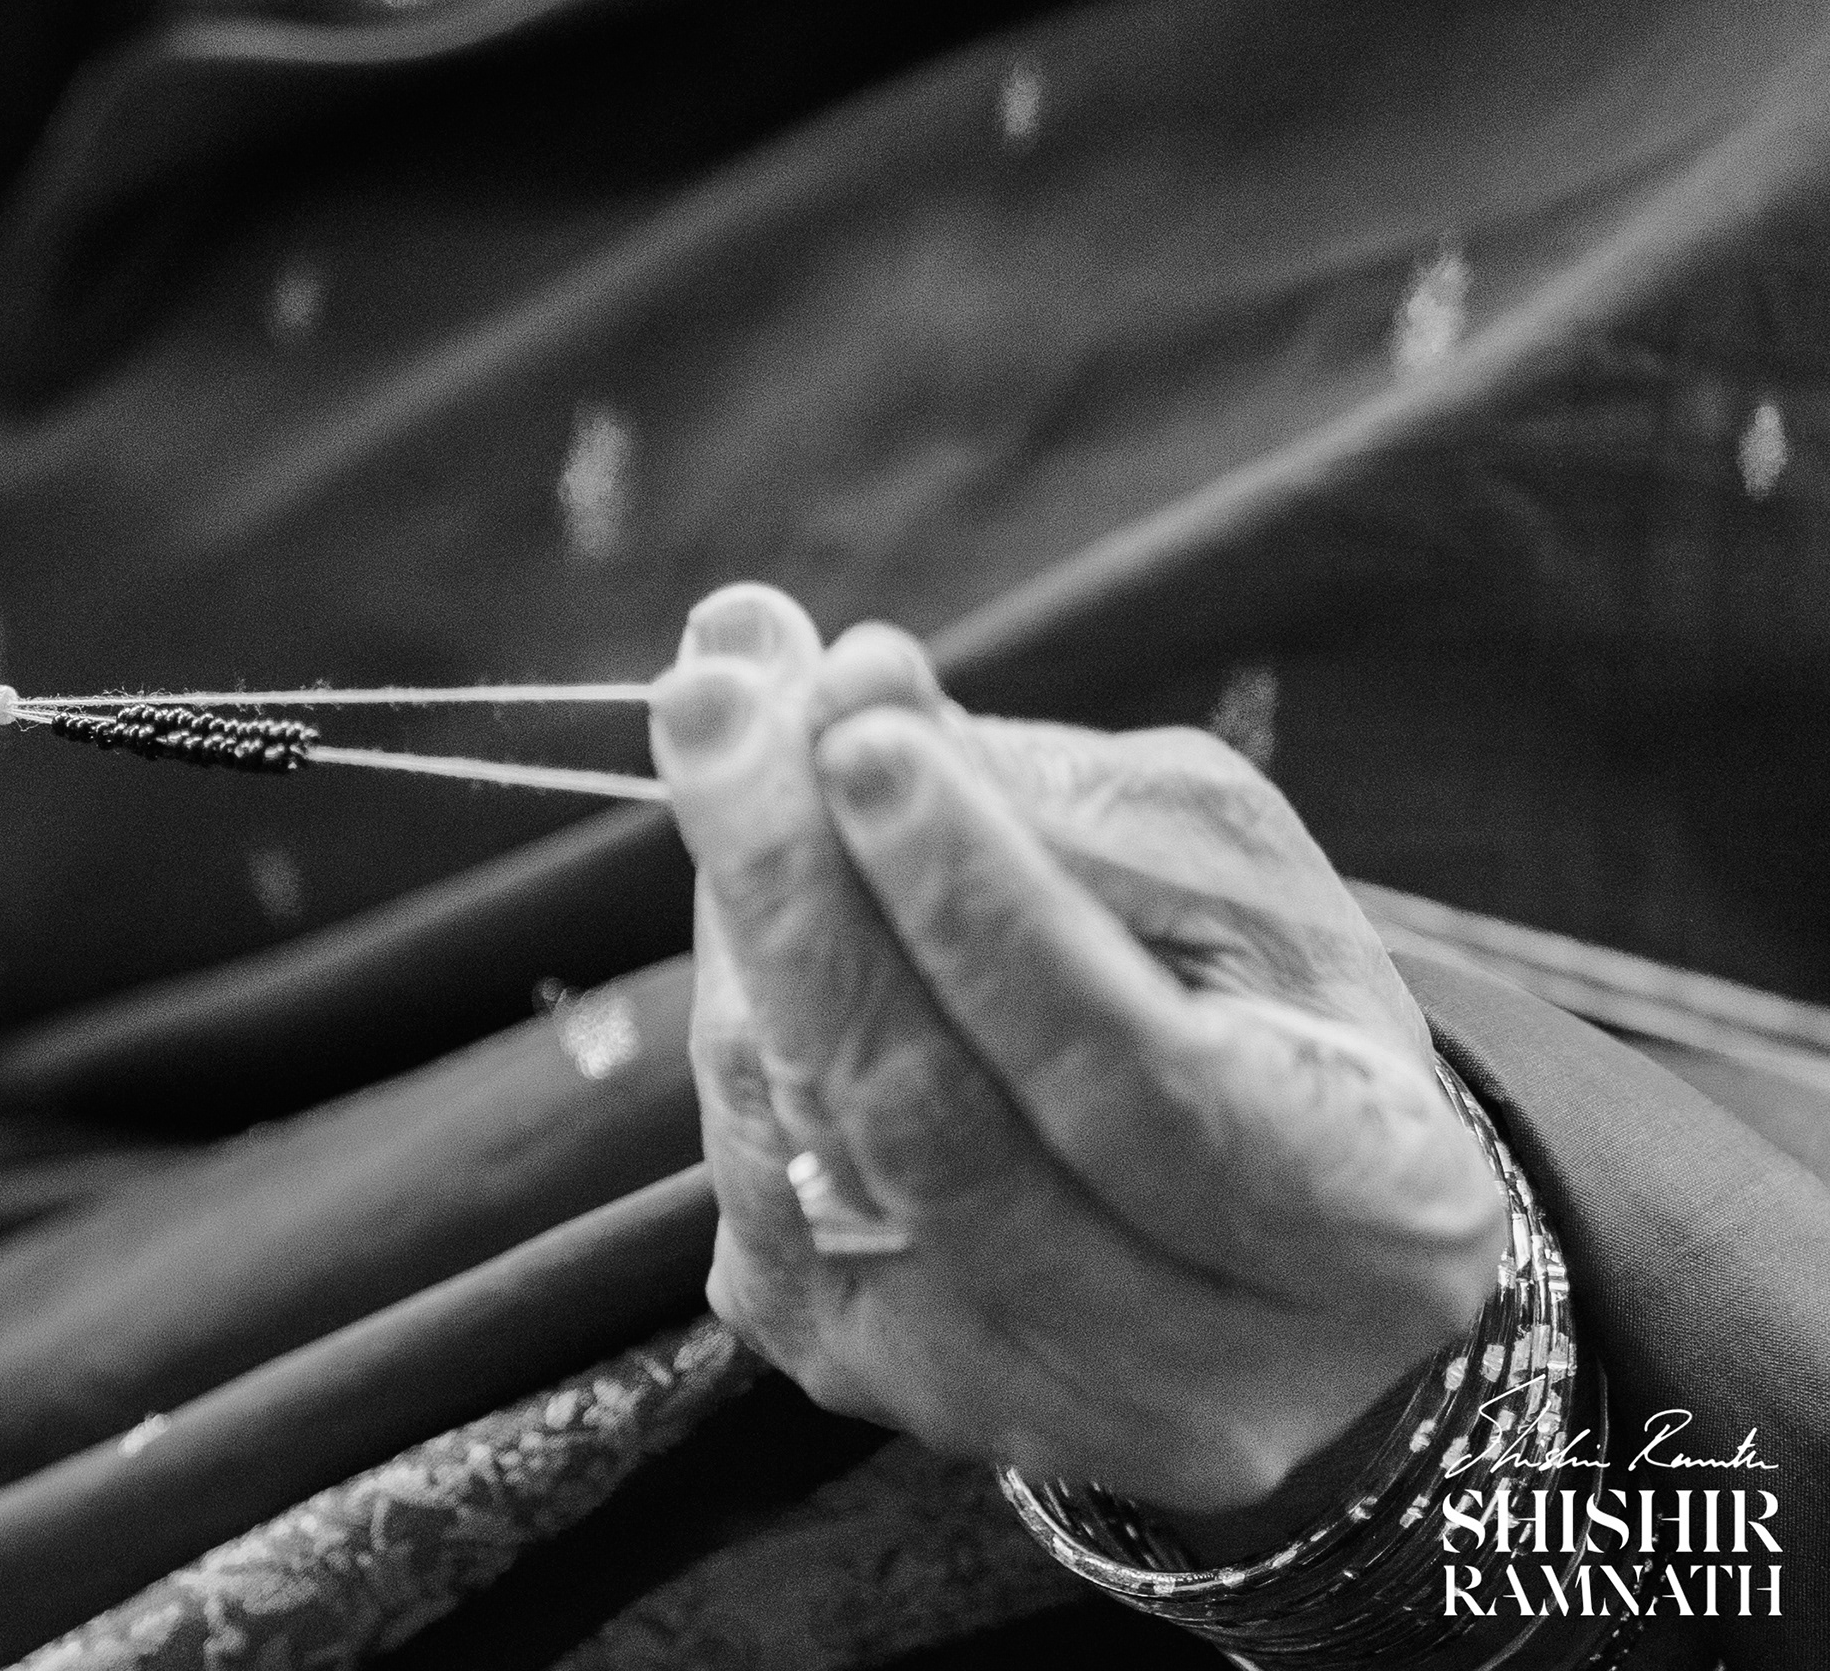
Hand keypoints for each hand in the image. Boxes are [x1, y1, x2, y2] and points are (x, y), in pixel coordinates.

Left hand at [650, 585, 1503, 1520]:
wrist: (1241, 1239)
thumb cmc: (1257, 1014)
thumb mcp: (1223, 875)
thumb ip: (1048, 789)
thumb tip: (847, 680)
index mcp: (1366, 1224)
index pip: (1135, 1075)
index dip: (983, 904)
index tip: (864, 733)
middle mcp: (1194, 1370)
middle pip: (937, 1123)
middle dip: (801, 886)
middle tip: (714, 696)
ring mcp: (1014, 1400)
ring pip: (811, 1144)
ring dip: (747, 931)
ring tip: (740, 754)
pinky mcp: (865, 1381)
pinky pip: (751, 1178)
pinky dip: (736, 1015)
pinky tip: (762, 911)